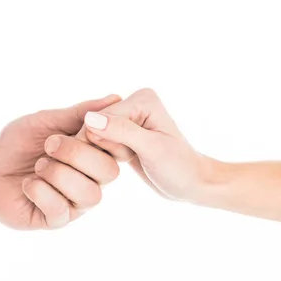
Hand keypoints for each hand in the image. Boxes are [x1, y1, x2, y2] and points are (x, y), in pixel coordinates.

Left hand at [0, 95, 120, 229]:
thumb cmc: (18, 144)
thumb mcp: (47, 121)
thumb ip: (79, 113)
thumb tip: (115, 97)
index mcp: (94, 154)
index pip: (122, 150)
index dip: (109, 138)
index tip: (85, 125)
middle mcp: (91, 180)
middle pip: (109, 172)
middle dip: (76, 154)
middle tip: (49, 144)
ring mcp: (76, 203)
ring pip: (90, 194)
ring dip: (59, 174)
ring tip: (38, 166)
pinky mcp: (56, 220)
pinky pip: (61, 210)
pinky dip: (41, 191)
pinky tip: (28, 184)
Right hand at [75, 89, 221, 203]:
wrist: (190, 182)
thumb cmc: (178, 167)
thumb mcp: (152, 149)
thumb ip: (121, 131)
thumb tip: (90, 119)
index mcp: (142, 99)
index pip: (102, 117)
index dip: (108, 142)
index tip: (131, 154)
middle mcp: (133, 103)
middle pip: (95, 125)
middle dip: (107, 147)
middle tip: (132, 156)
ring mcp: (126, 118)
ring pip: (93, 136)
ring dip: (106, 153)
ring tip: (130, 158)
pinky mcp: (120, 132)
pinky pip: (97, 142)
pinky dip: (106, 155)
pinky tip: (124, 160)